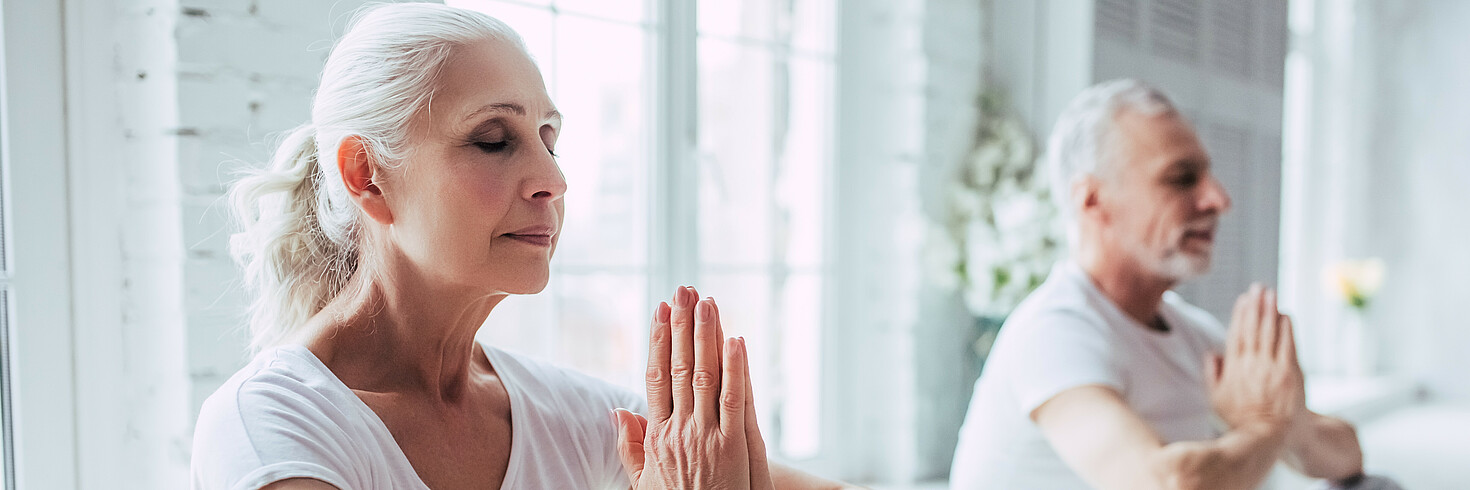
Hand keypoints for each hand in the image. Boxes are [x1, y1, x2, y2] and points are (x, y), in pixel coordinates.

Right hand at [614, 286, 774, 488]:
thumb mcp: (643, 483)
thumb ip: (631, 447)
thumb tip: (617, 410)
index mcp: (657, 437)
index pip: (655, 377)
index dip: (658, 341)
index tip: (660, 310)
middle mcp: (679, 431)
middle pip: (680, 368)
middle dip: (681, 325)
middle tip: (683, 289)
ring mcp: (707, 437)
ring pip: (706, 376)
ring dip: (706, 335)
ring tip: (706, 300)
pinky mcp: (735, 447)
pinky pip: (736, 401)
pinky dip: (736, 369)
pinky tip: (735, 340)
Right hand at [1206, 285, 1306, 435]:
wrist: (1268, 434)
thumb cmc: (1241, 418)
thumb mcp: (1216, 399)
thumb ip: (1212, 374)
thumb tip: (1212, 353)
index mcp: (1233, 369)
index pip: (1236, 334)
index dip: (1240, 315)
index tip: (1243, 299)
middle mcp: (1251, 365)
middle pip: (1253, 328)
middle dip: (1256, 306)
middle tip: (1258, 288)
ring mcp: (1271, 368)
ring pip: (1270, 333)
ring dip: (1270, 311)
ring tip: (1271, 294)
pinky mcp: (1289, 373)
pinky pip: (1288, 345)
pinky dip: (1287, 329)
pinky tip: (1286, 316)